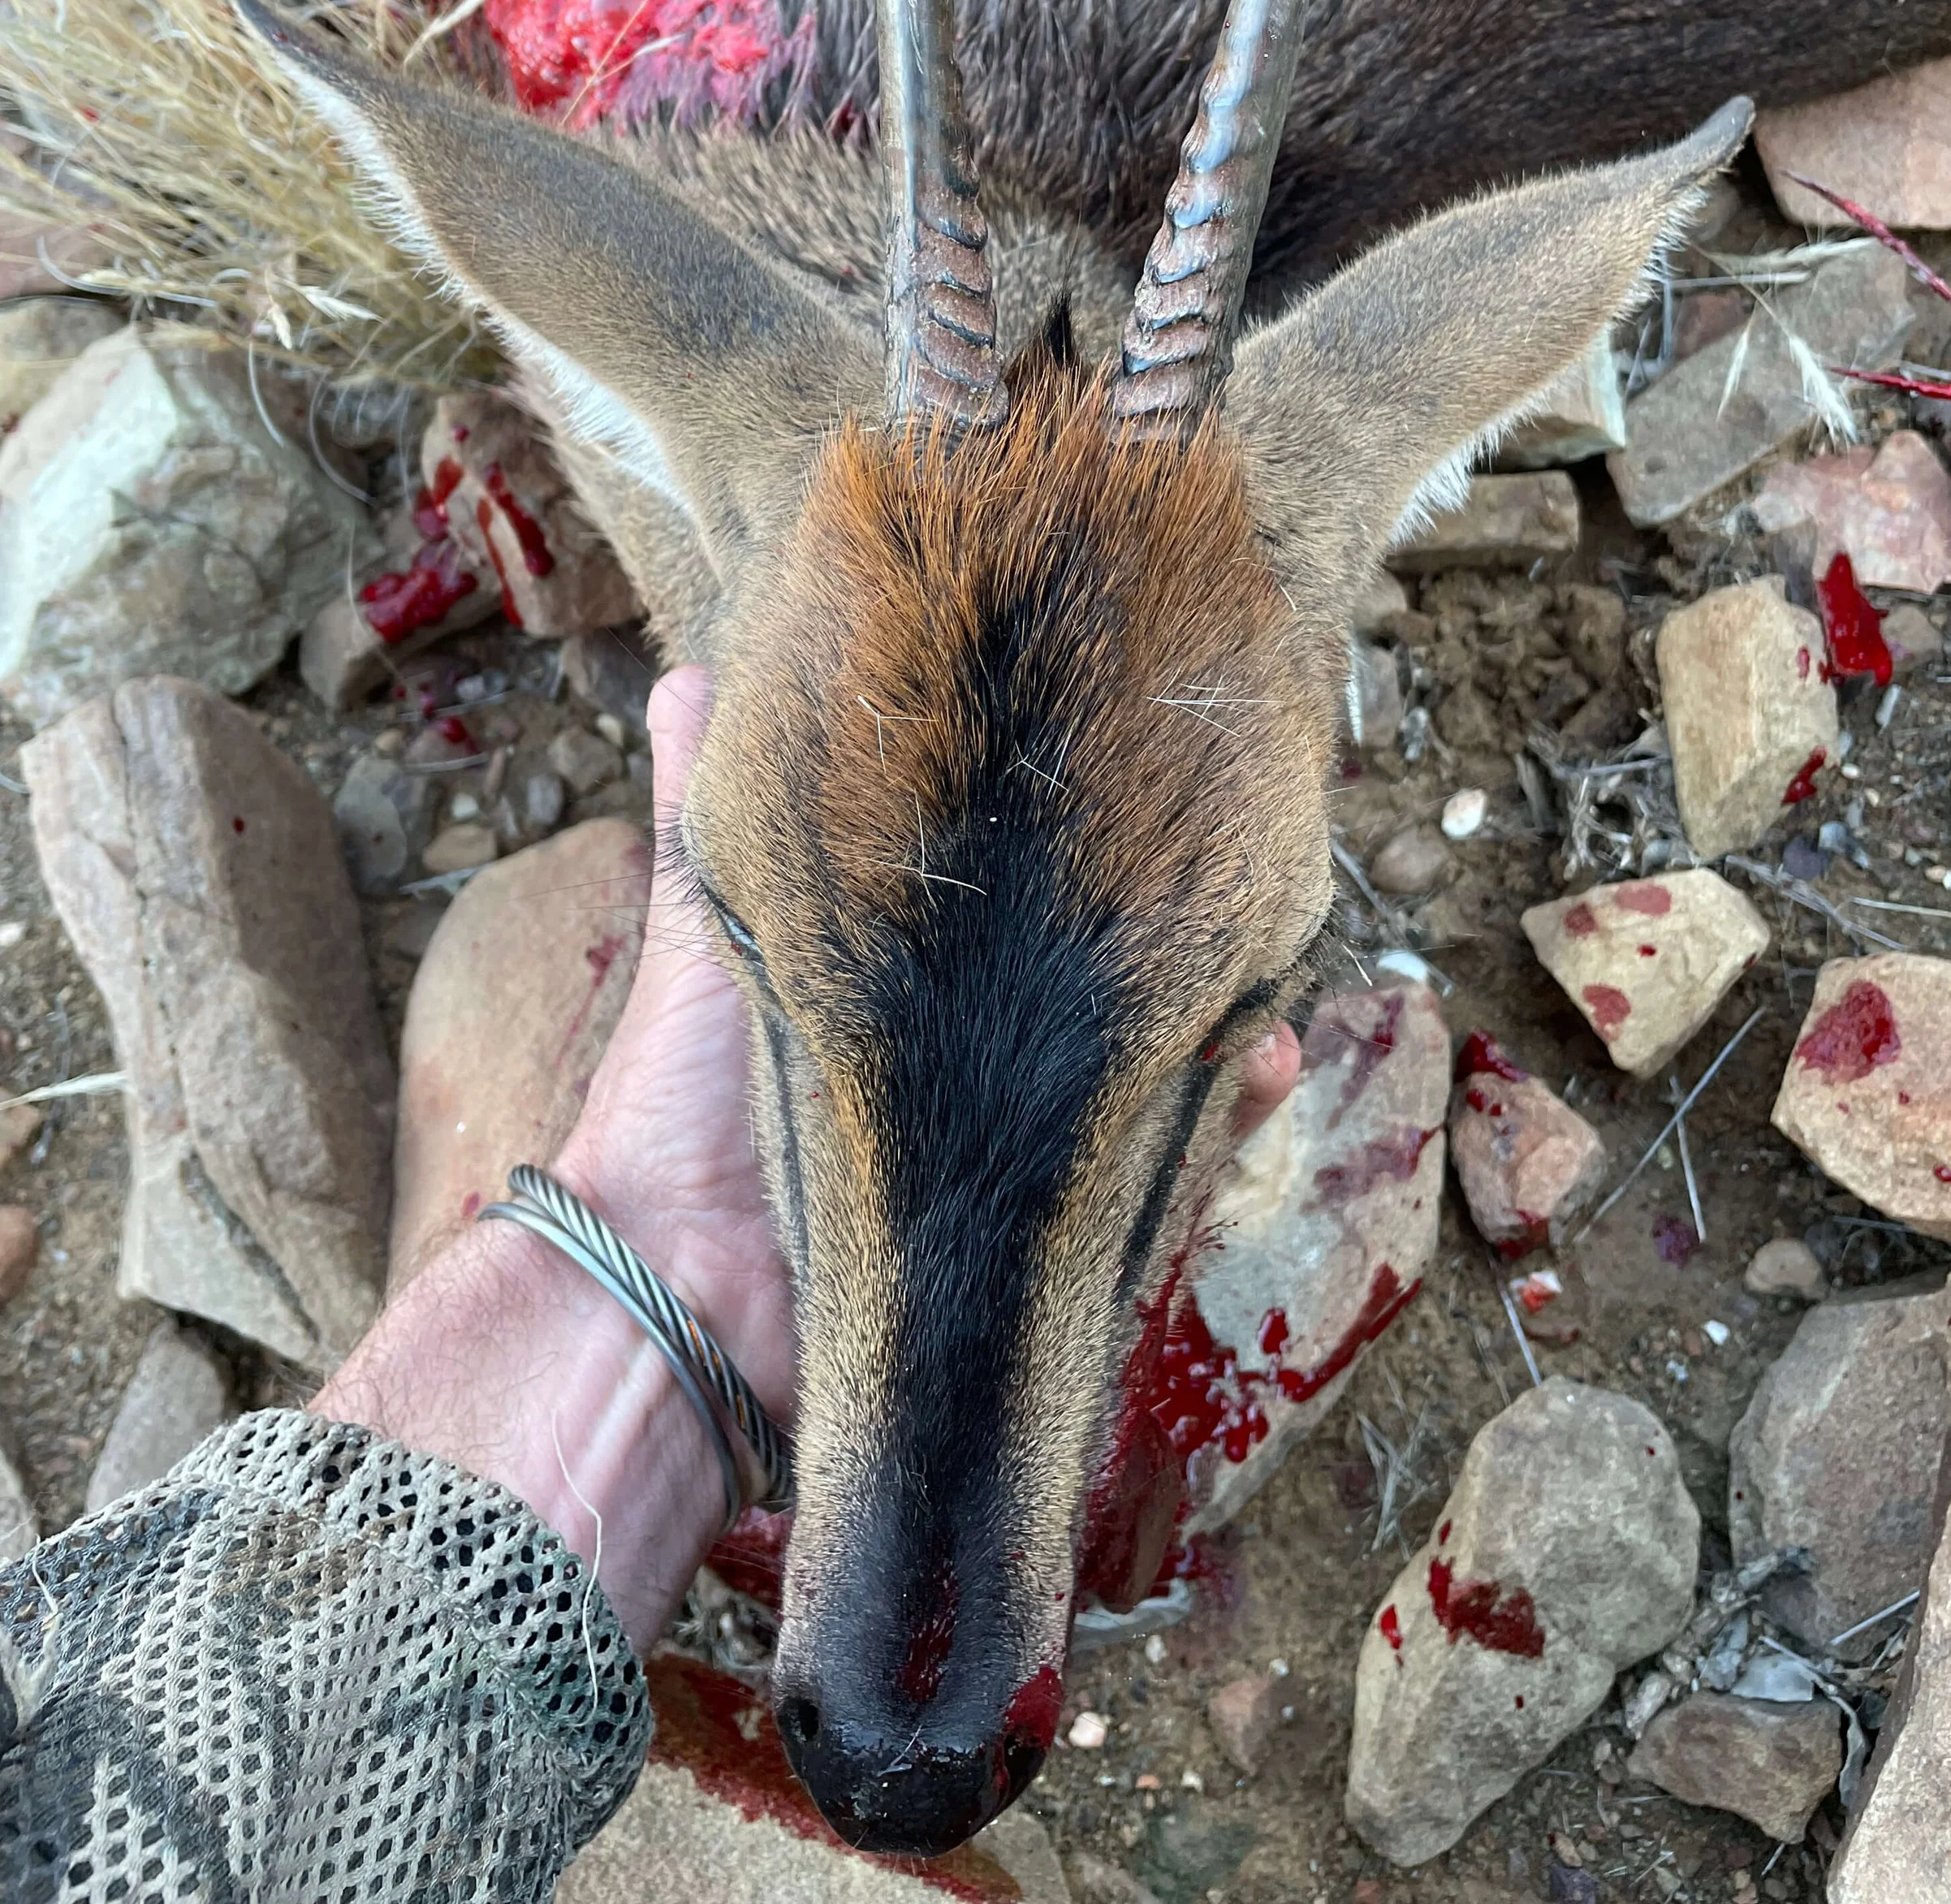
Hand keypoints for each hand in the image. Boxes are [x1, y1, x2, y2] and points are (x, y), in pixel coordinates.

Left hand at [317, 668, 1300, 1649]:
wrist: (673, 1285)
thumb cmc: (676, 1102)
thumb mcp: (705, 928)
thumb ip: (696, 814)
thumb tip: (688, 675)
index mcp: (913, 1001)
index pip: (1029, 927)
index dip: (1089, 872)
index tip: (1142, 793)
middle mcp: (979, 1078)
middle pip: (1110, 1001)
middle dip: (1180, 945)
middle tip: (1237, 877)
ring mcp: (1025, 1161)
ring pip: (1160, 1077)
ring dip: (1223, 1024)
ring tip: (1267, 976)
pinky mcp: (1057, 1243)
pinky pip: (1166, 1180)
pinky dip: (1226, 1122)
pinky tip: (1262, 1063)